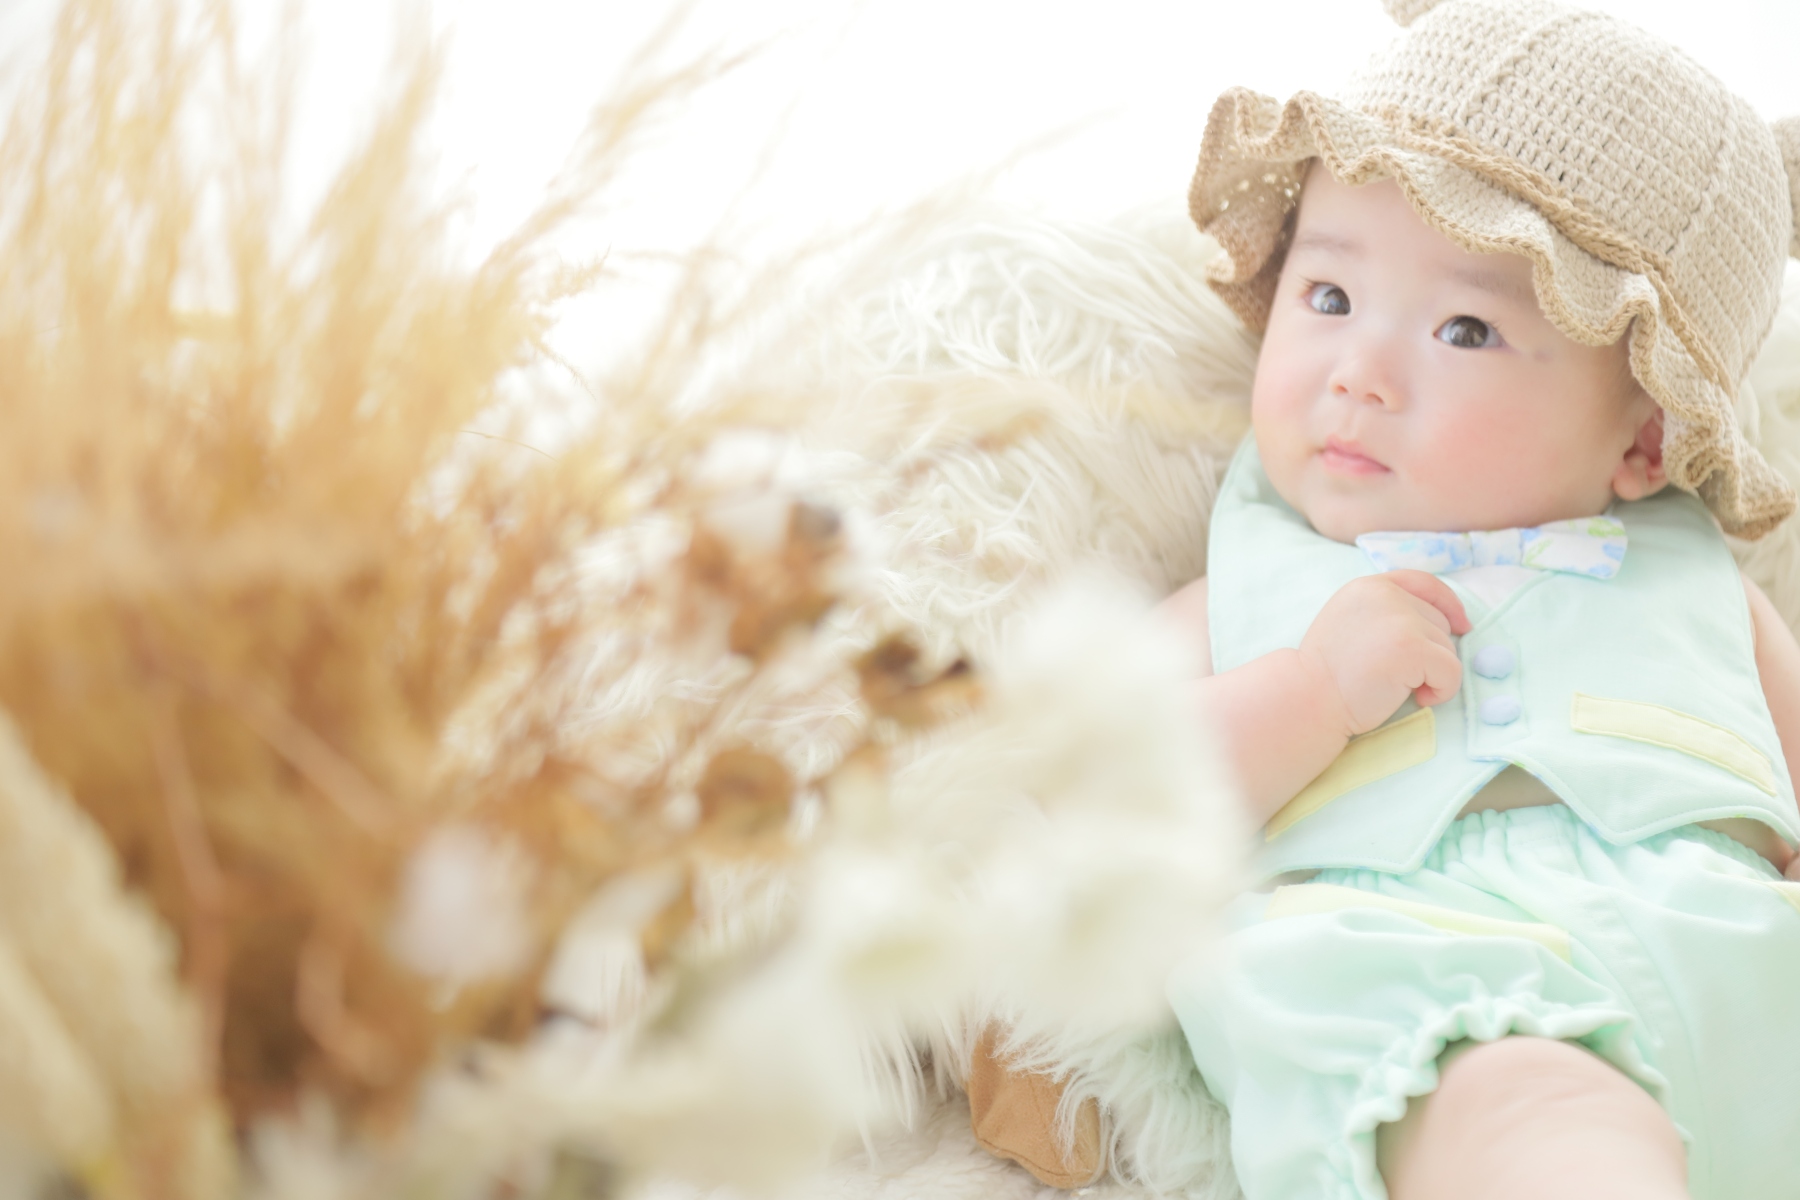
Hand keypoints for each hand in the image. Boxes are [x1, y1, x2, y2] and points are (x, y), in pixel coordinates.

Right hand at [1298, 571, 1471, 737]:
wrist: (1307, 699)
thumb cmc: (1327, 673)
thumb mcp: (1351, 623)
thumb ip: (1384, 613)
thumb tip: (1441, 622)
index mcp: (1368, 587)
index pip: (1423, 582)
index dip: (1448, 603)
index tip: (1461, 626)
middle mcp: (1385, 595)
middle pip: (1439, 621)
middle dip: (1429, 652)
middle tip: (1398, 675)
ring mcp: (1400, 619)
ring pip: (1448, 647)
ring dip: (1433, 674)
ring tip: (1400, 688)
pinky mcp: (1411, 648)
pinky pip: (1451, 671)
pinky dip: (1443, 690)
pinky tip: (1418, 698)